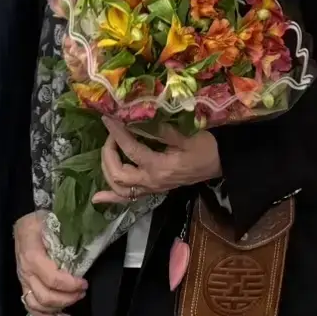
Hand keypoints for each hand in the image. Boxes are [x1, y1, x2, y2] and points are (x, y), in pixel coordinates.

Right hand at [14, 212, 86, 315]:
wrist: (24, 224)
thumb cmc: (41, 222)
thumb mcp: (53, 221)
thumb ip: (68, 234)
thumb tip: (88, 243)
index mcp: (33, 256)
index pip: (53, 279)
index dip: (71, 285)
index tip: (84, 282)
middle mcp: (25, 271)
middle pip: (46, 296)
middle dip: (68, 298)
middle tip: (82, 291)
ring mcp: (22, 280)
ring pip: (38, 304)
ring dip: (58, 307)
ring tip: (74, 299)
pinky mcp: (23, 285)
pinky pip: (29, 305)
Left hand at [92, 119, 221, 203]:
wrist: (220, 162)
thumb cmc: (206, 147)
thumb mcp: (186, 135)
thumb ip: (161, 130)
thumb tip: (139, 118)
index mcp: (160, 167)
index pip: (131, 151)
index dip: (117, 133)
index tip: (108, 119)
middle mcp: (152, 181)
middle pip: (118, 173)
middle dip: (108, 153)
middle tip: (112, 133)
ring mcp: (152, 188)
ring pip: (120, 188)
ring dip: (107, 171)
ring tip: (107, 152)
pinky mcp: (153, 188)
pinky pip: (129, 198)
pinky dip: (112, 197)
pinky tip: (97, 197)